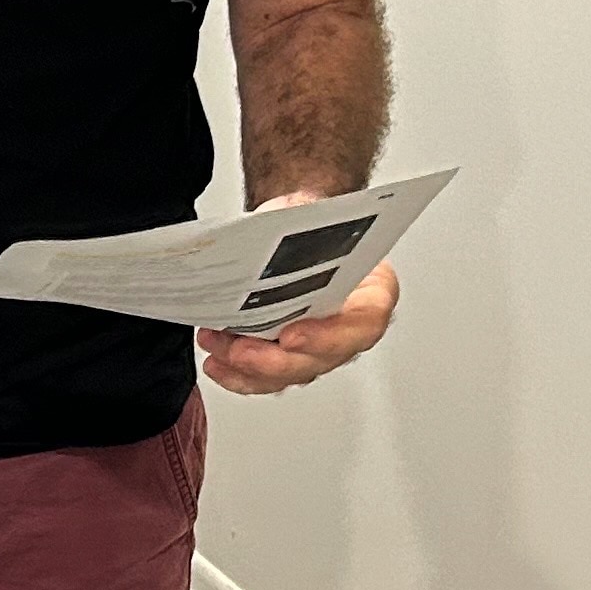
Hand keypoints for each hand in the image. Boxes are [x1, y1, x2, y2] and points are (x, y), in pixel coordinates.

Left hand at [197, 192, 399, 396]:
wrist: (294, 228)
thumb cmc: (311, 224)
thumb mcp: (310, 212)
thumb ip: (300, 224)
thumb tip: (270, 228)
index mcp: (372, 291)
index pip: (364, 322)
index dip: (327, 336)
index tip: (290, 335)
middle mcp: (349, 325)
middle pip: (323, 359)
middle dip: (277, 361)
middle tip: (241, 350)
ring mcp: (321, 346)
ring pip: (292, 372)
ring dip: (250, 368)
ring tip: (218, 348)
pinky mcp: (291, 356)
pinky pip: (270, 378)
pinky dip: (241, 376)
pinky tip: (219, 364)